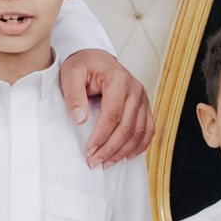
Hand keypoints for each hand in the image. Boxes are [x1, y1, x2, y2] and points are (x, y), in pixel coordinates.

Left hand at [59, 48, 154, 168]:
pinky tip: (128, 155)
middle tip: (95, 162)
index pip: (112, 115)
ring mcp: (143, 98)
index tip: (89, 151)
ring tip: (107, 162)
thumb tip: (80, 120)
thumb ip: (74, 96)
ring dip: (124, 151)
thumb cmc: (83, 66)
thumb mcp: (71, 75)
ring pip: (139, 131)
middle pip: (127, 127)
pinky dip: (141, 145)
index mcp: (118, 80)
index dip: (101, 137)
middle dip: (110, 148)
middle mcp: (135, 89)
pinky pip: (149, 129)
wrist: (96, 58)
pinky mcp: (145, 106)